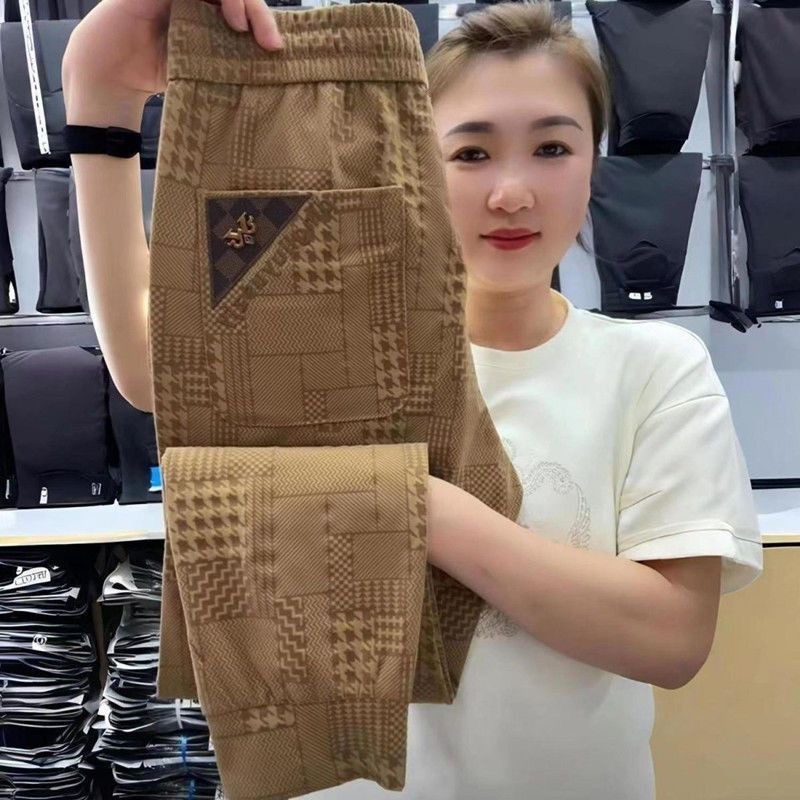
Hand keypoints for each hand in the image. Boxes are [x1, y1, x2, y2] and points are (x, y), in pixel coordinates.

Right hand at [63, 0, 282, 111]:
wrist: (111, 76)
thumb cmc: (154, 71)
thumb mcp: (201, 67)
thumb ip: (229, 58)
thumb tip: (270, 69)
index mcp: (206, 8)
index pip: (242, 4)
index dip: (262, 19)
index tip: (274, 48)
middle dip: (257, 10)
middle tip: (268, 41)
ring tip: (240, 26)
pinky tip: (220, 11)